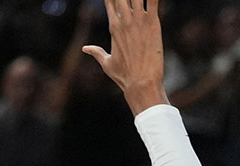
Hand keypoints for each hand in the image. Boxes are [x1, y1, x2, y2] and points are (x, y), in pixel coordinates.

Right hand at [81, 0, 165, 114]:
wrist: (141, 83)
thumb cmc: (125, 76)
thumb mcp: (107, 63)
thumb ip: (96, 52)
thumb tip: (85, 48)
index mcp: (113, 26)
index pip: (109, 0)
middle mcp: (124, 20)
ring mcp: (138, 20)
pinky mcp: (153, 23)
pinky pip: (154, 0)